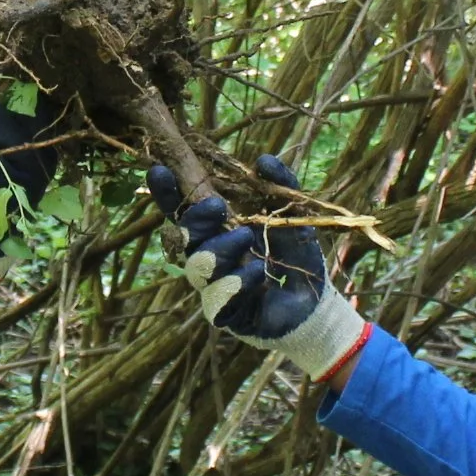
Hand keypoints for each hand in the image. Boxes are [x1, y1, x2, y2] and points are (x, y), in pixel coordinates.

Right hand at [146, 154, 371, 382]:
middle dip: (195, 221)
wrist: (315, 303)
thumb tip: (262, 160)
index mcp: (217, 231)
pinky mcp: (226, 314)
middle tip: (217, 206)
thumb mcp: (293, 214)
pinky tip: (258, 272)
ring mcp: (214, 287)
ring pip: (197, 269)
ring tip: (246, 237)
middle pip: (184, 239)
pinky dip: (237, 283)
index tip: (159, 171)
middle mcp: (209, 258)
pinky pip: (218, 299)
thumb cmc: (296, 255)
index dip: (167, 194)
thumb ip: (280, 186)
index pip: (183, 212)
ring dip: (219, 249)